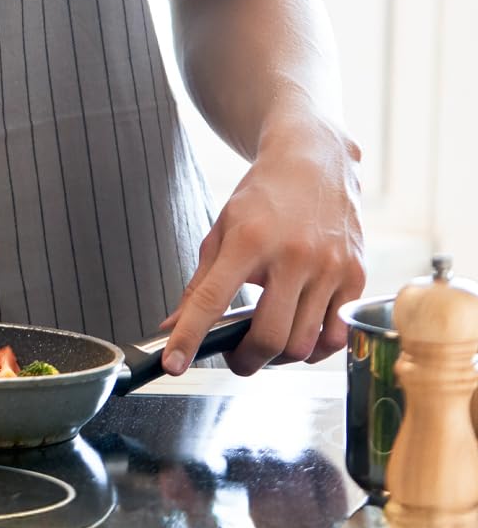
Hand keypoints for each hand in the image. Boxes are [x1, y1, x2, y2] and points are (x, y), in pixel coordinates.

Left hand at [160, 111, 363, 375]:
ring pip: (304, 344)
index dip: (188, 338)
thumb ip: (199, 284)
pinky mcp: (356, 277)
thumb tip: (172, 326)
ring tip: (265, 344)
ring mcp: (329, 268)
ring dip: (278, 358)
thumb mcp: (221, 232)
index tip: (172, 365)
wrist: (314, 163)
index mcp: (248, 241)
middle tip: (233, 358)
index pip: (211, 300)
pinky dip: (314, 350)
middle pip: (269, 338)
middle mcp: (292, 256)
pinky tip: (299, 337)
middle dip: (245, 360)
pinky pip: (336, 336)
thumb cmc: (262, 200)